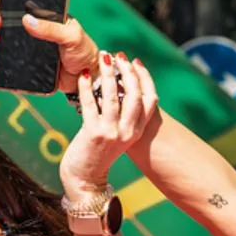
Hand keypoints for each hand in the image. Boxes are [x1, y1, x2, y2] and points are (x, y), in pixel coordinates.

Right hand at [0, 0, 101, 93]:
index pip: (16, 0)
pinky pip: (0, 62)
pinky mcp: (20, 65)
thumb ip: (52, 28)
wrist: (87, 78)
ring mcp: (22, 47)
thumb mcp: (72, 35)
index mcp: (40, 15)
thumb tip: (27, 20)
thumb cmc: (83, 51)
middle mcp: (27, 29)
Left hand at [61, 54, 157, 197]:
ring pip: (114, 97)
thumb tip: (119, 85)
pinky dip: (87, 86)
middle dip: (127, 71)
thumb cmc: (98, 152)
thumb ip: (122, 115)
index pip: (150, 100)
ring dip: (108, 74)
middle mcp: (128, 133)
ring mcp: (112, 134)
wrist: (85, 178)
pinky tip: (85, 75)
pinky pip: (90, 104)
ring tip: (103, 58)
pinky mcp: (93, 134)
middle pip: (135, 95)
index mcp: (137, 131)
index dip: (145, 78)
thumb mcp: (117, 134)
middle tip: (118, 56)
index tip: (135, 61)